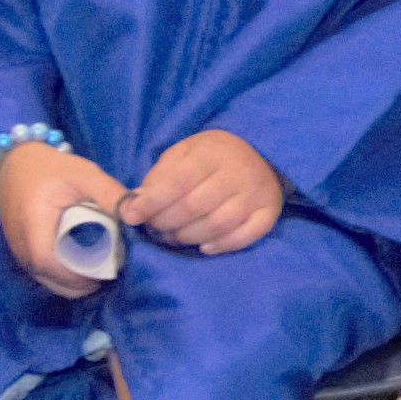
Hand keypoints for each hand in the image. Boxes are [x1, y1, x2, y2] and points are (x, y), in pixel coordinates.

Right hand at [0, 140, 129, 296]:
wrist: (15, 166)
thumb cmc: (52, 169)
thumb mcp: (85, 175)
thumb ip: (111, 194)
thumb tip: (136, 216)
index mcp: (33, 222)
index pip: (46, 261)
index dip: (74, 275)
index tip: (105, 272)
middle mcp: (20, 242)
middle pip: (47, 277)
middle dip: (79, 284)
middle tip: (110, 274)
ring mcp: (18, 250)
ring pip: (44, 279)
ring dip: (72, 282)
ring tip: (101, 270)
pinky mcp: (21, 252)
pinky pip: (41, 273)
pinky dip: (63, 275)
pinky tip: (85, 265)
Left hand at [123, 130, 287, 255]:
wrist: (257, 153)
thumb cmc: (209, 157)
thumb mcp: (181, 155)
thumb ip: (157, 178)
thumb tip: (133, 207)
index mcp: (212, 153)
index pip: (178, 181)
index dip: (152, 202)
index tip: (131, 217)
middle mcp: (238, 172)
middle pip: (195, 206)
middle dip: (166, 223)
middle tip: (154, 228)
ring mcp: (257, 192)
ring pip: (218, 224)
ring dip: (188, 237)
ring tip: (174, 236)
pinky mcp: (269, 210)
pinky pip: (246, 235)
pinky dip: (223, 245)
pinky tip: (205, 246)